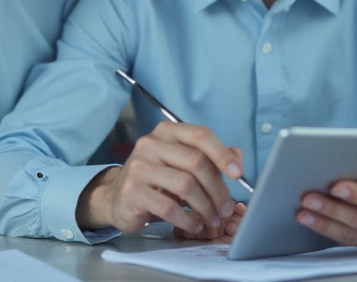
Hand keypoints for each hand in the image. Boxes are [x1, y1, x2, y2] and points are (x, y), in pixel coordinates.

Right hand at [77, 121, 243, 235]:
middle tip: (227, 208)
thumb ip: (209, 158)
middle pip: (196, 162)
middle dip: (217, 188)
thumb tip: (237, 156)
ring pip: (185, 185)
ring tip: (213, 219)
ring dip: (205, 206)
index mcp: (167, 132)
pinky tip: (195, 225)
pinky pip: (169, 207)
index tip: (238, 173)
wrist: (117, 197)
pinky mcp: (132, 191)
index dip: (222, 153)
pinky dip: (188, 219)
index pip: (200, 134)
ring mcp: (139, 166)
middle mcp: (151, 144)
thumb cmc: (157, 179)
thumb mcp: (182, 164)